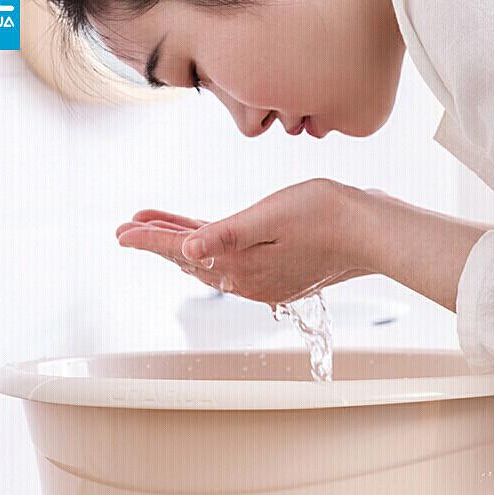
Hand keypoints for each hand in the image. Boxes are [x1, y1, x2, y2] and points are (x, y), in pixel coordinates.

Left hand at [116, 179, 374, 304]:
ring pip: (209, 259)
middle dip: (157, 242)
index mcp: (241, 265)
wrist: (372, 233)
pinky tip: (203, 238)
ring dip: (180, 243)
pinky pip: (230, 261)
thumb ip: (225, 235)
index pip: (182, 250)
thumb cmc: (326, 216)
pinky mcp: (277, 272)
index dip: (149, 238)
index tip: (121, 230)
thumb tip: (187, 250)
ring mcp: (263, 279)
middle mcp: (248, 279)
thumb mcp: (270, 217)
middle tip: (126, 228)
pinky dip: (208, 247)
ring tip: (155, 227)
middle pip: (190, 258)